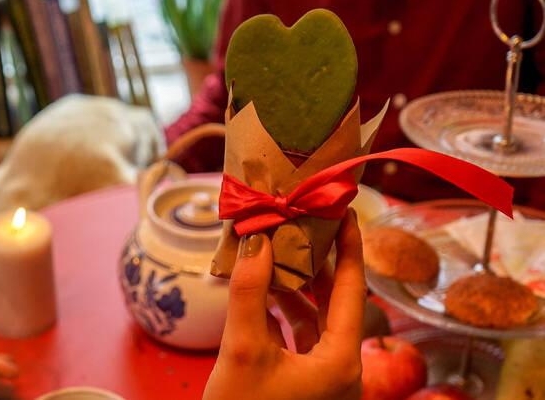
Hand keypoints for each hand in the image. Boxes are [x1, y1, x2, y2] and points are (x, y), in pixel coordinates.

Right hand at [203, 211, 364, 399]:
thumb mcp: (242, 350)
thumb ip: (249, 292)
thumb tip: (255, 239)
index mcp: (340, 362)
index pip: (353, 290)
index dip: (350, 247)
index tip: (346, 211)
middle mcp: (339, 367)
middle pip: (335, 300)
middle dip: (317, 261)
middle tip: (303, 223)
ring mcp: (321, 377)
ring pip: (315, 317)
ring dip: (295, 284)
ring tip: (275, 250)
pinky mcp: (301, 382)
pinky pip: (298, 334)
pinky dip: (281, 309)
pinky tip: (262, 290)